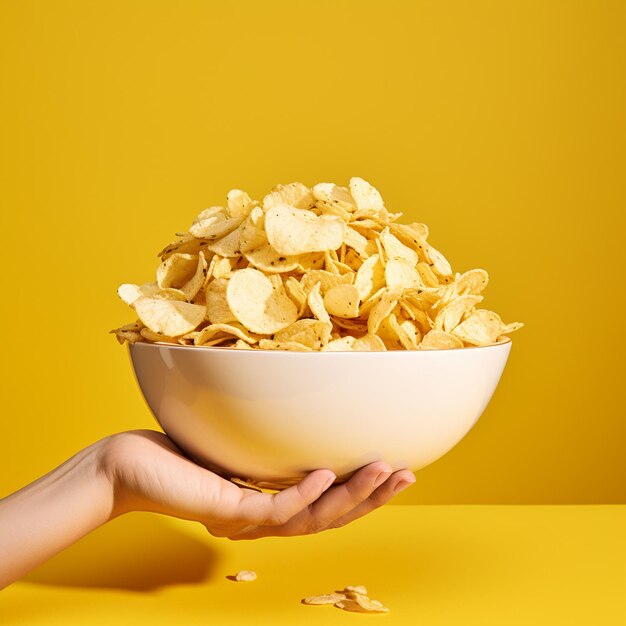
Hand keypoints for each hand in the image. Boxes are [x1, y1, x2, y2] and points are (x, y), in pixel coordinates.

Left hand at [104, 430, 415, 539]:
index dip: (367, 494)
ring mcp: (247, 519)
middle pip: (330, 519)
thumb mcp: (240, 438)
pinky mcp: (227, 512)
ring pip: (311, 518)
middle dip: (371, 498)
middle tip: (407, 476)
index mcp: (271, 505)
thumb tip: (309, 404)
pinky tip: (327, 473)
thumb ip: (273, 438)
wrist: (129, 465)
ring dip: (350, 495)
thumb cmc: (182, 448)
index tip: (399, 471)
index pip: (328, 507)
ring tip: (382, 470)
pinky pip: (274, 507)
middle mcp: (263, 520)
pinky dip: (305, 493)